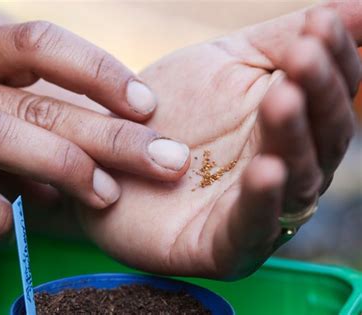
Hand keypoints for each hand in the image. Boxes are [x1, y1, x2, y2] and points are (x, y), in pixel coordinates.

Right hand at [0, 22, 189, 238]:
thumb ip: (36, 115)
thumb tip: (102, 153)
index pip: (39, 43)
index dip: (98, 70)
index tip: (148, 104)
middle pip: (36, 101)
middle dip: (109, 135)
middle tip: (165, 161)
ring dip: (60, 166)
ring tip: (105, 195)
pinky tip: (15, 222)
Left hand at [79, 3, 360, 278]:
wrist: (108, 159)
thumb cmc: (169, 114)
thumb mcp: (222, 65)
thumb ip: (280, 40)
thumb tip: (359, 10)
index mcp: (287, 130)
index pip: (326, 96)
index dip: (331, 62)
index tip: (320, 25)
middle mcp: (283, 173)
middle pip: (320, 139)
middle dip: (316, 95)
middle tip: (304, 54)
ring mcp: (256, 213)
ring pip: (293, 181)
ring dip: (291, 139)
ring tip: (283, 97)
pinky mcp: (222, 247)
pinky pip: (249, 226)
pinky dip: (261, 200)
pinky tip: (266, 168)